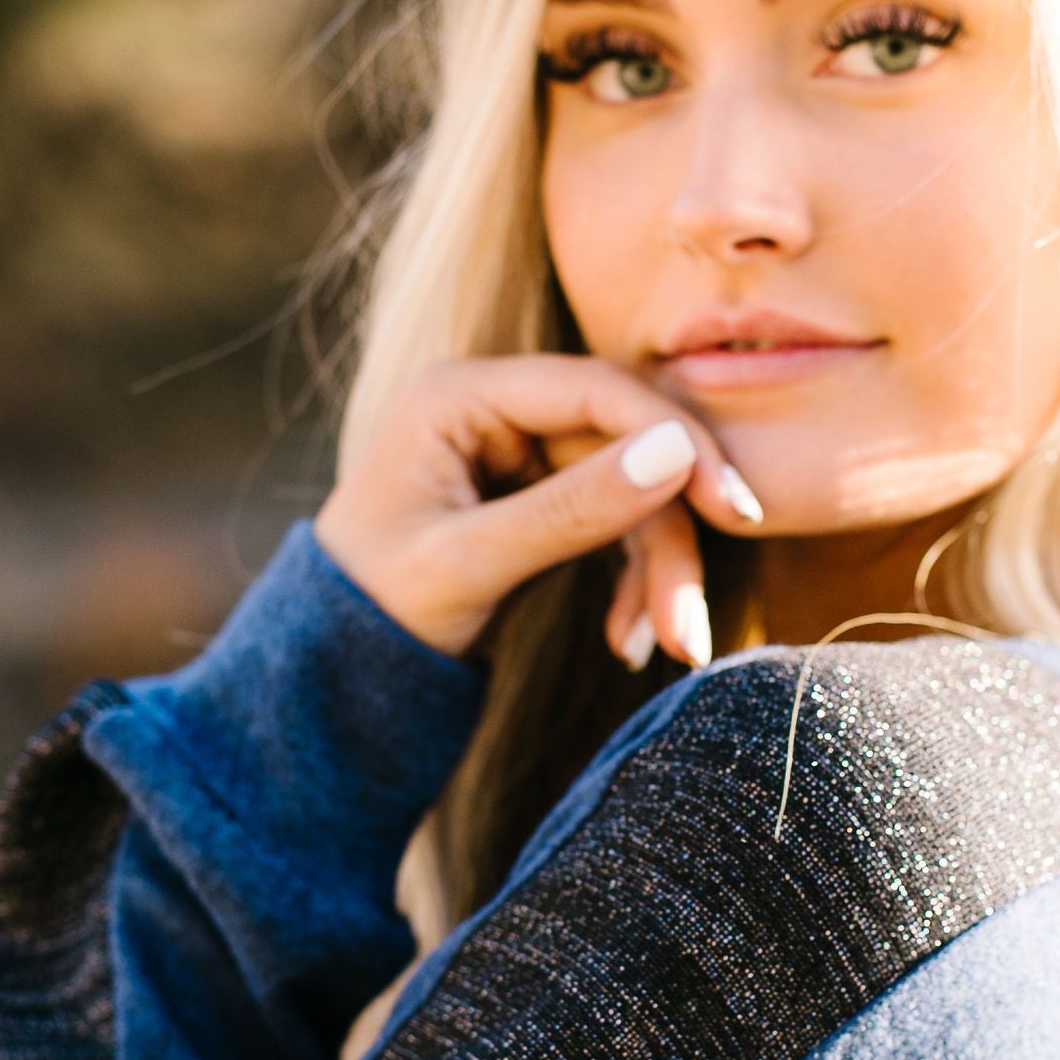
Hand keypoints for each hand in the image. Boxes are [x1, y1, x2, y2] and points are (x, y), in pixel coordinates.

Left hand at [315, 354, 762, 667]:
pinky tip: (628, 642)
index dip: (675, 442)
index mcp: (460, 394)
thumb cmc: (370, 609)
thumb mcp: (466, 565)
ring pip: (632, 491)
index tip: (733, 511)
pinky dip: (633, 582)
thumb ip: (569, 510)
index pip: (597, 391)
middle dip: (668, 536)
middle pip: (625, 446)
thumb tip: (678, 453)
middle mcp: (496, 408)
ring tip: (668, 649)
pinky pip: (616, 523)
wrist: (327, 668)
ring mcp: (520, 451)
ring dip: (659, 572)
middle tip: (691, 626)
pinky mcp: (540, 496)